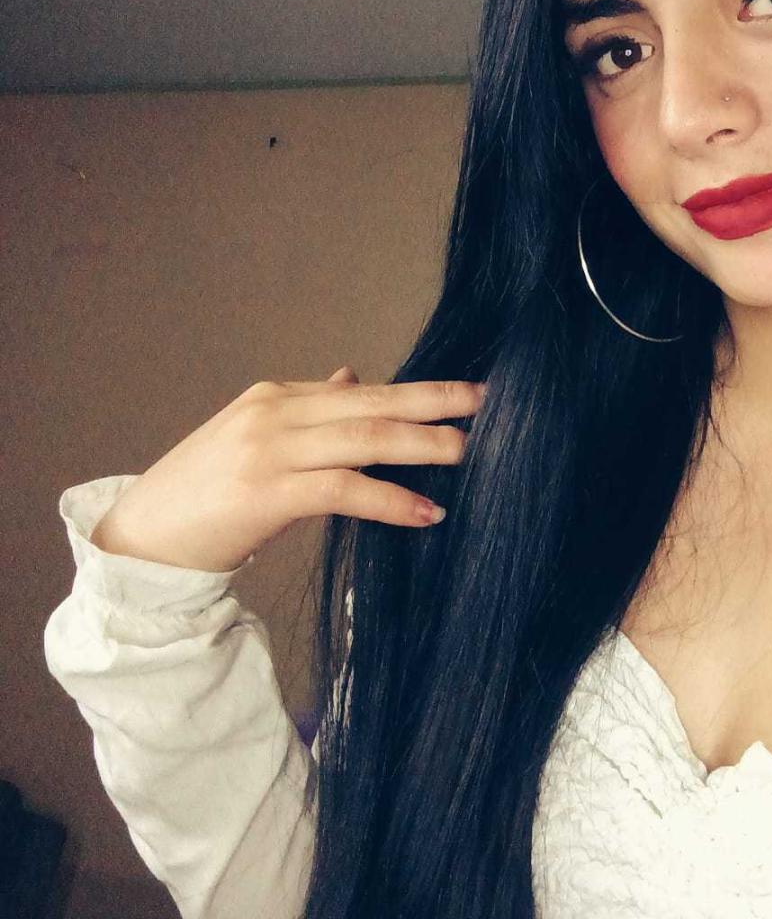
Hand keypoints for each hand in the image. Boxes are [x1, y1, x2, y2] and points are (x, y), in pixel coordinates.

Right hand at [87, 367, 485, 572]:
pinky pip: (343, 489)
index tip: (466, 396)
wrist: (138, 540)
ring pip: (364, 438)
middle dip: (435, 402)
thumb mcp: (256, 441)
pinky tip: (427, 512)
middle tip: (487, 403)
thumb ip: (309, 412)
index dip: (418, 394)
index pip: (363, 391)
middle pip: (372, 402)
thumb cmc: (202, 497)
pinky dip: (391, 499)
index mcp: (276, 396)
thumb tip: (353, 378)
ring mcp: (267, 449)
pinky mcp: (263, 492)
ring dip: (423, 445)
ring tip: (468, 453)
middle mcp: (274, 412)